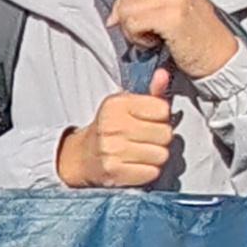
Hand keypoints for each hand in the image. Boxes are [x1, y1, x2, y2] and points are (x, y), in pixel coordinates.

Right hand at [56, 78, 178, 188]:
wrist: (82, 157)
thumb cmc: (110, 129)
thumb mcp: (126, 106)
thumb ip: (150, 92)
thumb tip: (164, 74)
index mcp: (116, 105)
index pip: (162, 109)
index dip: (162, 117)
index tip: (150, 120)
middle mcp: (113, 126)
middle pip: (165, 134)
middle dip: (161, 138)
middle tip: (147, 138)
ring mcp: (113, 150)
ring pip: (161, 154)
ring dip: (156, 156)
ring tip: (143, 152)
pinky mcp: (115, 172)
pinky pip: (152, 172)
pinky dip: (149, 171)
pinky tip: (138, 165)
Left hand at [103, 0, 240, 78]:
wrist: (220, 57)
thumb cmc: (197, 35)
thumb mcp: (178, 4)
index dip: (124, 3)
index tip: (128, 22)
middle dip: (125, 17)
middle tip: (140, 34)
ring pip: (126, 9)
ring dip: (131, 30)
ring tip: (150, 39)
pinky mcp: (172, 16)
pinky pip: (132, 23)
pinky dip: (136, 38)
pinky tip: (153, 43)